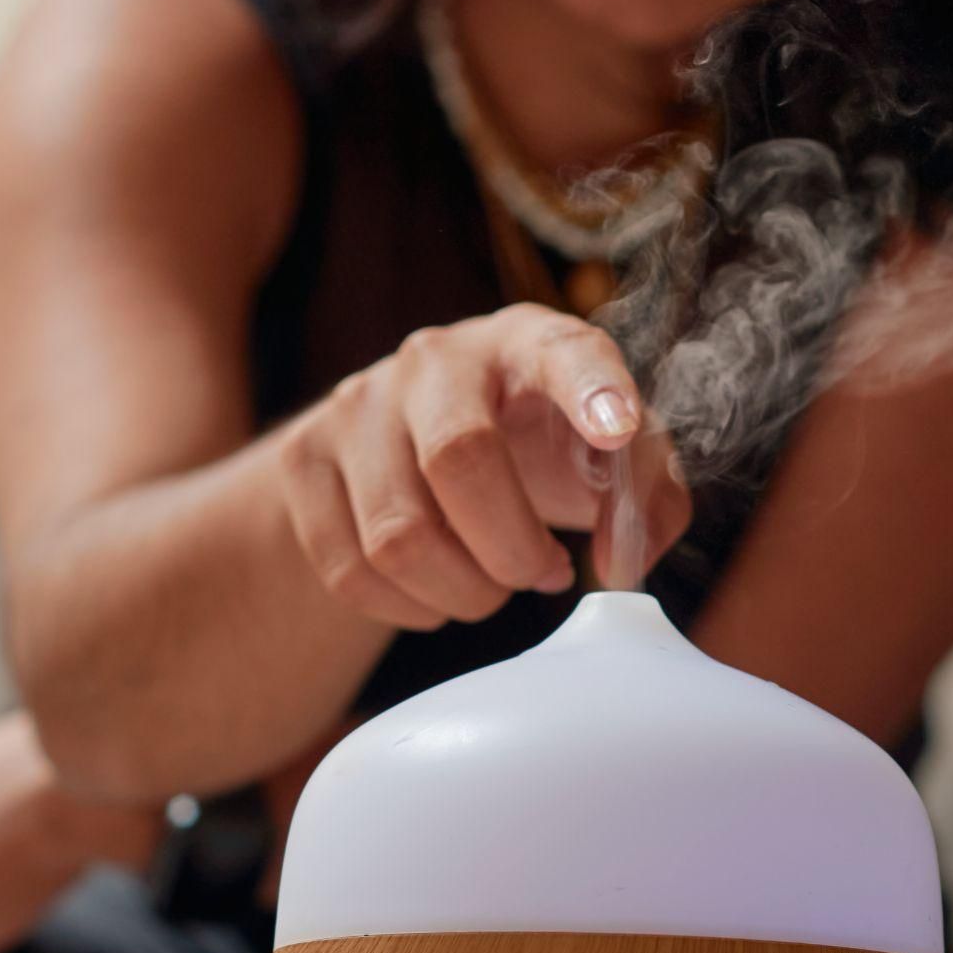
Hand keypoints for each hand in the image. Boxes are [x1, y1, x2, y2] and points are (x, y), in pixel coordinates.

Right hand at [276, 302, 691, 624]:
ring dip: (463, 592)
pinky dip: (408, 608)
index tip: (616, 427)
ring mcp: (358, 403)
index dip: (592, 388)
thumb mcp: (606, 461)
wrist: (418, 443)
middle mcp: (436, 358)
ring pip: (398, 536)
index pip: (564, 353)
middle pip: (460, 459)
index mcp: (529, 343)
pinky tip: (439, 590)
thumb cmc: (539, 448)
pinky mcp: (305, 458)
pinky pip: (350, 570)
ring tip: (492, 583)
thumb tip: (623, 564)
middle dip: (511, 549)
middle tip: (545, 573)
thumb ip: (648, 503)